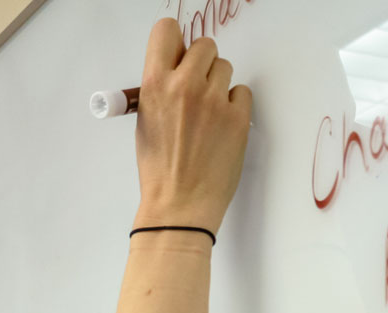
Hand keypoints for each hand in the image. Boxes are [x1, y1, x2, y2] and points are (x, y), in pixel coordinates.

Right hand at [132, 19, 252, 237]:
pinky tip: (222, 126)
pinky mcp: (238, 117)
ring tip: (208, 114)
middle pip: (205, 45)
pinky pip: (242, 92)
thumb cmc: (159, 169)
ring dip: (218, 84)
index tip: (179, 53)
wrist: (179, 205)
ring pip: (225, 67)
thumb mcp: (145, 121)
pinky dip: (234, 105)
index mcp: (155, 85)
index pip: (167, 31)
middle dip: (202, 63)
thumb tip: (177, 66)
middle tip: (197, 88)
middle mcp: (185, 86)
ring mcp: (214, 101)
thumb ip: (161, 88)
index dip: (175, 41)